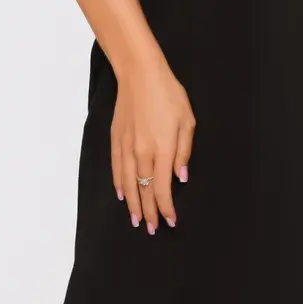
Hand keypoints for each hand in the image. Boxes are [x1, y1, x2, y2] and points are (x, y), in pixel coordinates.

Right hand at [110, 49, 195, 233]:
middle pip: (144, 190)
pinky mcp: (116, 139)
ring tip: (136, 221)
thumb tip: (180, 178)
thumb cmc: (169, 94)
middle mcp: (142, 153)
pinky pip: (116, 169)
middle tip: (153, 229)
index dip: (165, 208)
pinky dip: (119, 184)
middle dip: (149, 212)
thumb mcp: (187, 120)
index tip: (170, 221)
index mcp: (162, 149)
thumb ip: (184, 151)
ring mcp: (126, 147)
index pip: (161, 188)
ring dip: (133, 204)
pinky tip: (122, 195)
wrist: (140, 74)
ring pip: (128, 184)